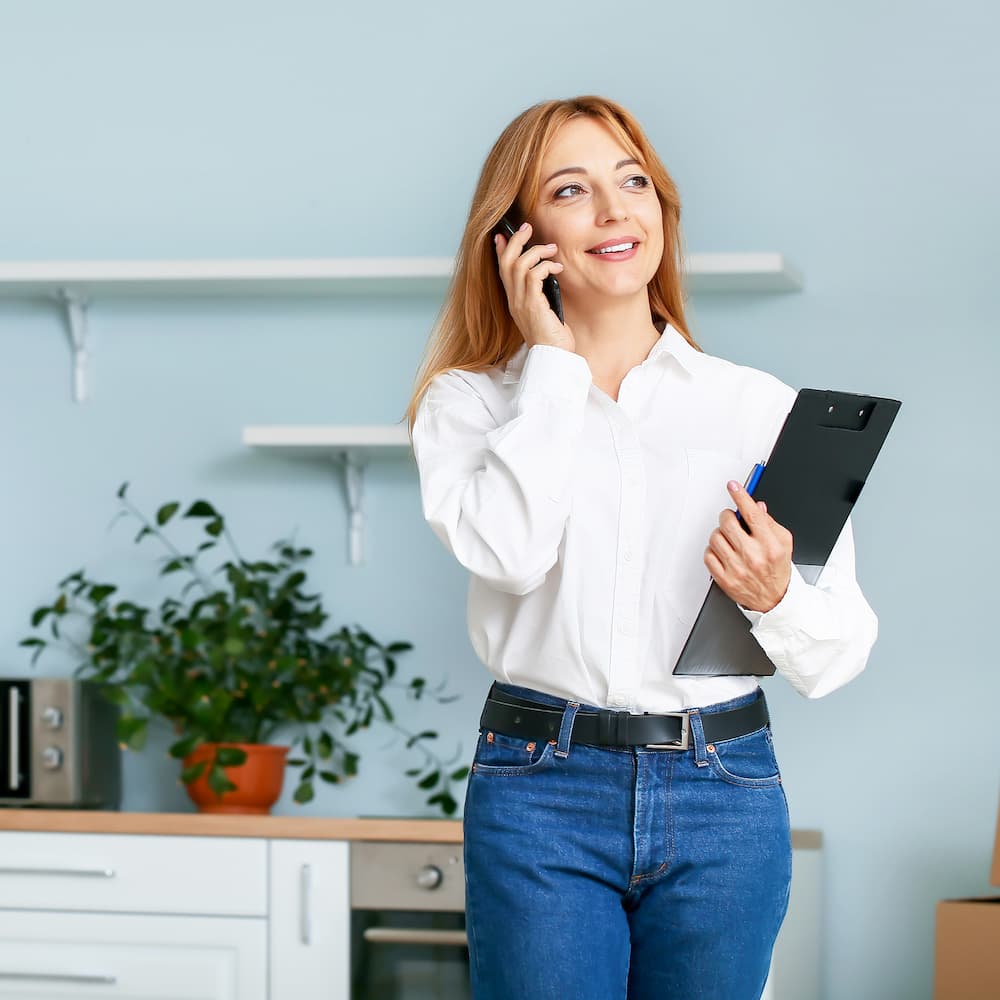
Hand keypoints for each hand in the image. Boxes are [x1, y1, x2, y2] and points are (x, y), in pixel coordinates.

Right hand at [495, 222, 574, 352]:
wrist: (553, 356)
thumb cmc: (553, 336)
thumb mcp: (544, 310)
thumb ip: (541, 293)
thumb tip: (547, 273)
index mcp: (514, 300)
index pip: (502, 270)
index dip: (500, 251)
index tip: (502, 235)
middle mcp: (514, 300)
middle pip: (507, 262)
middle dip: (516, 240)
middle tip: (527, 227)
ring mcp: (521, 302)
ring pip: (519, 264)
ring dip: (536, 251)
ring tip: (552, 248)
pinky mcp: (532, 304)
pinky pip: (534, 275)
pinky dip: (546, 265)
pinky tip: (557, 267)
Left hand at [704, 480, 792, 612]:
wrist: (775, 600)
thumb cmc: (778, 569)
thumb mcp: (784, 543)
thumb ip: (770, 523)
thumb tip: (757, 506)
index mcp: (770, 544)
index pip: (752, 514)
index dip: (740, 496)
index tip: (733, 486)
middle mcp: (753, 556)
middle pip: (728, 522)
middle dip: (727, 516)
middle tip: (731, 519)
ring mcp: (737, 568)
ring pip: (715, 537)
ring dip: (720, 534)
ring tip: (729, 539)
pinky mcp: (724, 579)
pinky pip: (708, 555)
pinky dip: (713, 550)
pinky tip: (723, 552)